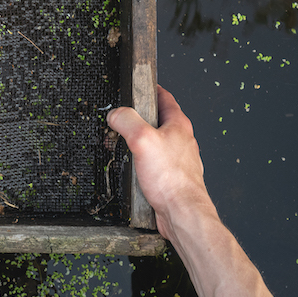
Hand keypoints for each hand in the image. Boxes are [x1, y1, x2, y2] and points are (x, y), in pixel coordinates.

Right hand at [106, 85, 213, 242]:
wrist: (182, 213)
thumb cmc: (171, 179)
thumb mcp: (142, 139)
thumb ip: (126, 121)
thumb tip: (115, 114)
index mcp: (178, 125)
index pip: (165, 97)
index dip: (150, 88)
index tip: (139, 84)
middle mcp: (180, 140)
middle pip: (158, 120)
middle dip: (138, 118)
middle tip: (122, 118)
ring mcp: (176, 158)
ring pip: (155, 142)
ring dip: (138, 141)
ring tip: (124, 144)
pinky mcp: (170, 175)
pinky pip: (153, 161)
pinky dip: (141, 160)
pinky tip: (132, 168)